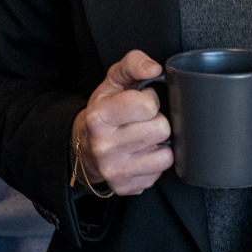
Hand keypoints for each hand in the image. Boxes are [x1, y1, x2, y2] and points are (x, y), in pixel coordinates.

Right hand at [73, 50, 173, 195]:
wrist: (86, 148)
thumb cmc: (106, 110)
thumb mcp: (114, 81)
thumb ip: (133, 64)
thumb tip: (154, 68)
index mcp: (99, 116)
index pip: (148, 105)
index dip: (149, 100)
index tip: (139, 102)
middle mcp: (104, 147)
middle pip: (161, 129)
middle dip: (156, 121)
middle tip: (142, 122)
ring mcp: (115, 171)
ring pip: (165, 154)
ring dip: (159, 144)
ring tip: (144, 138)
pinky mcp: (126, 187)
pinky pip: (160, 172)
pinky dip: (155, 161)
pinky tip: (141, 154)